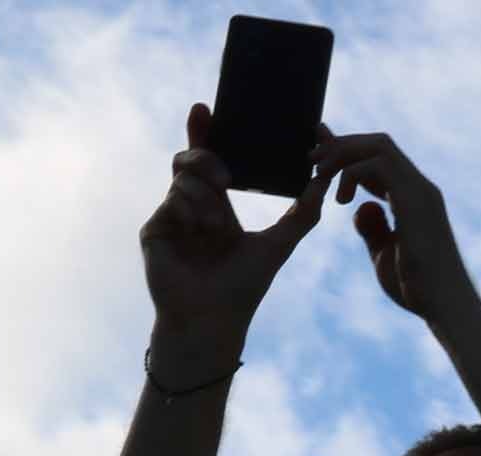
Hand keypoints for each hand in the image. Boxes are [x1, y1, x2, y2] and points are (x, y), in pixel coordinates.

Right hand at [140, 103, 333, 351]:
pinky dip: (192, 210)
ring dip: (207, 195)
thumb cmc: (245, 288)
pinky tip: (200, 233)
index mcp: (215, 207)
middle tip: (225, 174)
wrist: (215, 321)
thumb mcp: (281, 242)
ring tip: (218, 228)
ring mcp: (169, 218)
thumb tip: (326, 175)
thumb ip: (305, 209)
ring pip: (183, 175)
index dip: (203, 132)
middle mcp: (190, 208)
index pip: (209, 160)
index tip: (204, 107)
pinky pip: (172, 198)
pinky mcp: (153, 230)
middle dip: (206, 154)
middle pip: (191, 158)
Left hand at [310, 128, 472, 324]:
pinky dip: (352, 174)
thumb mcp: (385, 253)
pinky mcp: (415, 202)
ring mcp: (420, 192)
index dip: (348, 149)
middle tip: (312, 160)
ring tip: (321, 176)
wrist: (445, 306)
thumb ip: (373, 228)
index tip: (319, 152)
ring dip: (344, 154)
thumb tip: (361, 206)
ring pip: (379, 147)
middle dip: (341, 145)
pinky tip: (341, 201)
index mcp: (412, 197)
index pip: (379, 157)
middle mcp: (419, 187)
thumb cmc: (417, 287)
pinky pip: (379, 167)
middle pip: (378, 143)